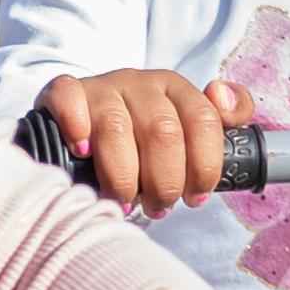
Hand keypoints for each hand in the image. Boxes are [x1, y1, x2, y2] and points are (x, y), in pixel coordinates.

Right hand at [33, 67, 238, 214]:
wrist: (85, 119)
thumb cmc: (141, 137)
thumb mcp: (186, 128)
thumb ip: (223, 118)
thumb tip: (224, 101)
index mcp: (175, 88)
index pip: (203, 121)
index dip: (203, 167)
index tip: (194, 197)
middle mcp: (140, 82)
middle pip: (163, 132)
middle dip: (165, 182)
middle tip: (158, 207)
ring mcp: (102, 86)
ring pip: (116, 129)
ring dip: (123, 178)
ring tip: (124, 201)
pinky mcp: (65, 92)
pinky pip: (69, 99)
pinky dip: (76, 128)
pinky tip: (83, 154)